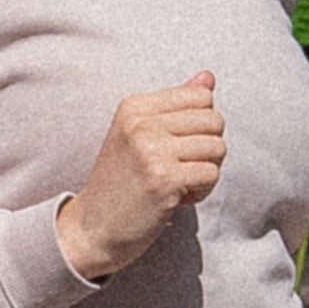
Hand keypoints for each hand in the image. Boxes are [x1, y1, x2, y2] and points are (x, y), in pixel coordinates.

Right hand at [57, 74, 225, 279]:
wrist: (91, 230)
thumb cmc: (119, 184)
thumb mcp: (140, 136)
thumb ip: (176, 106)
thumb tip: (208, 77)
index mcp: (134, 106)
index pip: (201, 96)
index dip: (200, 125)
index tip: (176, 148)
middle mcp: (141, 123)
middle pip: (214, 120)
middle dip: (207, 149)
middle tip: (180, 169)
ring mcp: (151, 150)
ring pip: (217, 147)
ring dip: (206, 172)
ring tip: (178, 184)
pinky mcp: (163, 179)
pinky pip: (211, 174)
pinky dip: (202, 191)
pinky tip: (178, 199)